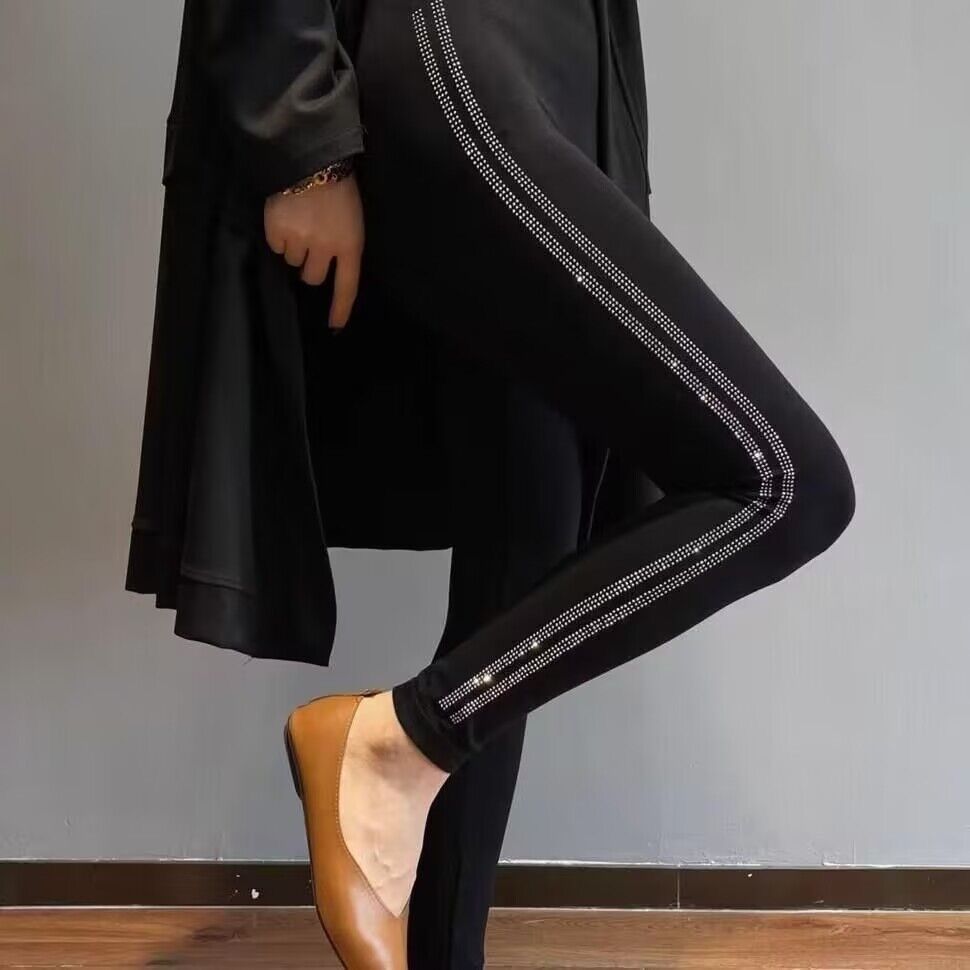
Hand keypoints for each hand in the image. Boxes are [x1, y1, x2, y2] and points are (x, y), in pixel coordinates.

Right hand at [264, 173, 364, 329]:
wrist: (311, 157)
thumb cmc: (337, 187)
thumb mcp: (351, 218)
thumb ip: (342, 244)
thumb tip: (326, 268)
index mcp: (350, 244)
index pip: (347, 285)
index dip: (340, 308)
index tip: (334, 326)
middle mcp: (326, 247)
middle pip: (313, 277)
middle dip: (310, 265)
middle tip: (311, 241)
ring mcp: (300, 240)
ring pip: (292, 262)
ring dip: (294, 247)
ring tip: (300, 220)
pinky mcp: (278, 230)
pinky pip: (276, 246)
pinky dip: (279, 235)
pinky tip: (287, 215)